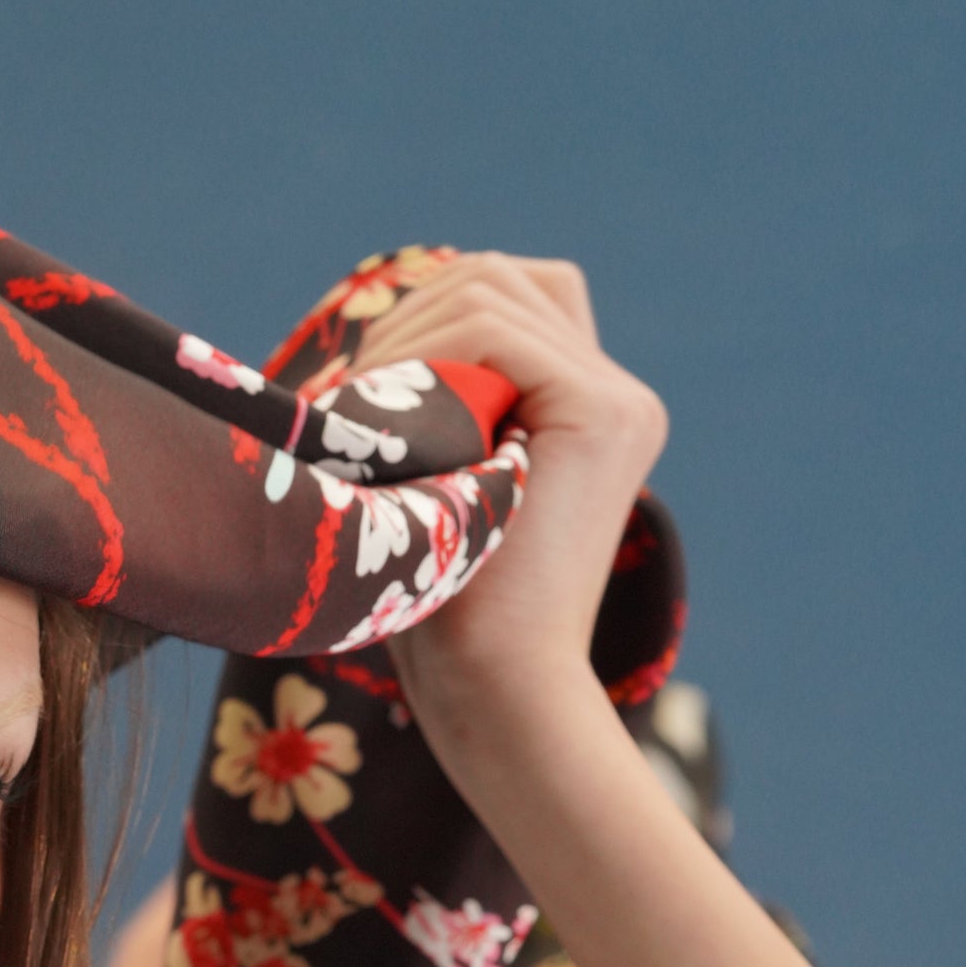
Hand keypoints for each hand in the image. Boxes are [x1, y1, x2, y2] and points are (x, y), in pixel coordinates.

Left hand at [360, 254, 666, 751]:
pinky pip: (495, 333)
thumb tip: (370, 329)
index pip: (504, 296)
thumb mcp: (432, 486)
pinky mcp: (604, 414)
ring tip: (362, 422)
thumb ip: (433, 407)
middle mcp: (616, 395)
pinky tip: (394, 434)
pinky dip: (427, 366)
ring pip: (490, 292)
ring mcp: (620, 400)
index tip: (358, 384)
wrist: (494, 689)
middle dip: (407, 317)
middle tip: (345, 400)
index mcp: (586, 408)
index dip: (422, 314)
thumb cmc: (444, 613)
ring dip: (405, 343)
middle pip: (498, 277)